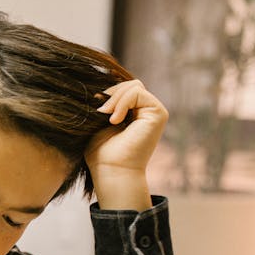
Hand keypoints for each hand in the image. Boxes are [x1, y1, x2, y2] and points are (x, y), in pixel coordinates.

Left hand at [86, 80, 167, 210]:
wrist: (110, 170)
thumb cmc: (101, 152)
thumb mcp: (99, 122)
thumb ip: (105, 103)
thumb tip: (99, 87)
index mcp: (134, 113)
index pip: (123, 88)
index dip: (108, 94)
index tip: (96, 110)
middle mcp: (146, 111)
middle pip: (129, 84)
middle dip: (111, 94)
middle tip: (100, 113)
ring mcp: (154, 112)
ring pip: (133, 86)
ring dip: (115, 99)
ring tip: (107, 118)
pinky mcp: (158, 113)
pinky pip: (137, 92)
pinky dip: (121, 103)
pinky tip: (114, 120)